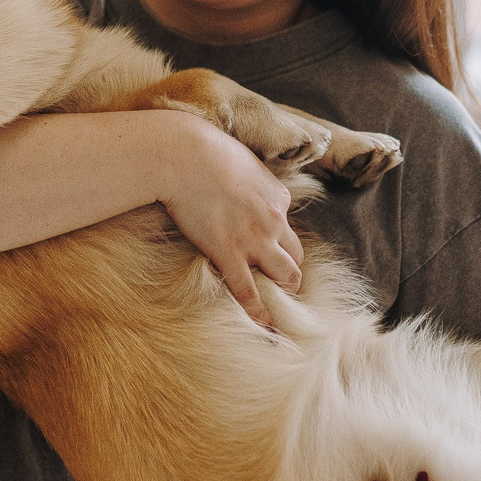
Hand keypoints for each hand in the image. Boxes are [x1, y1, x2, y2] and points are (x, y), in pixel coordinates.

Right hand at [154, 114, 303, 329]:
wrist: (184, 155)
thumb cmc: (204, 150)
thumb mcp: (239, 160)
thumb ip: (247, 179)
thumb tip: (240, 185)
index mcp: (277, 197)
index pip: (286, 227)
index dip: (277, 240)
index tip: (266, 250)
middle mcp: (274, 220)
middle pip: (296, 255)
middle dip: (290, 272)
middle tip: (280, 287)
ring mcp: (254, 239)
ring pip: (286, 275)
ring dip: (283, 292)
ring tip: (279, 308)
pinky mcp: (229, 253)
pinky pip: (248, 291)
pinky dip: (259, 314)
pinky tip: (265, 330)